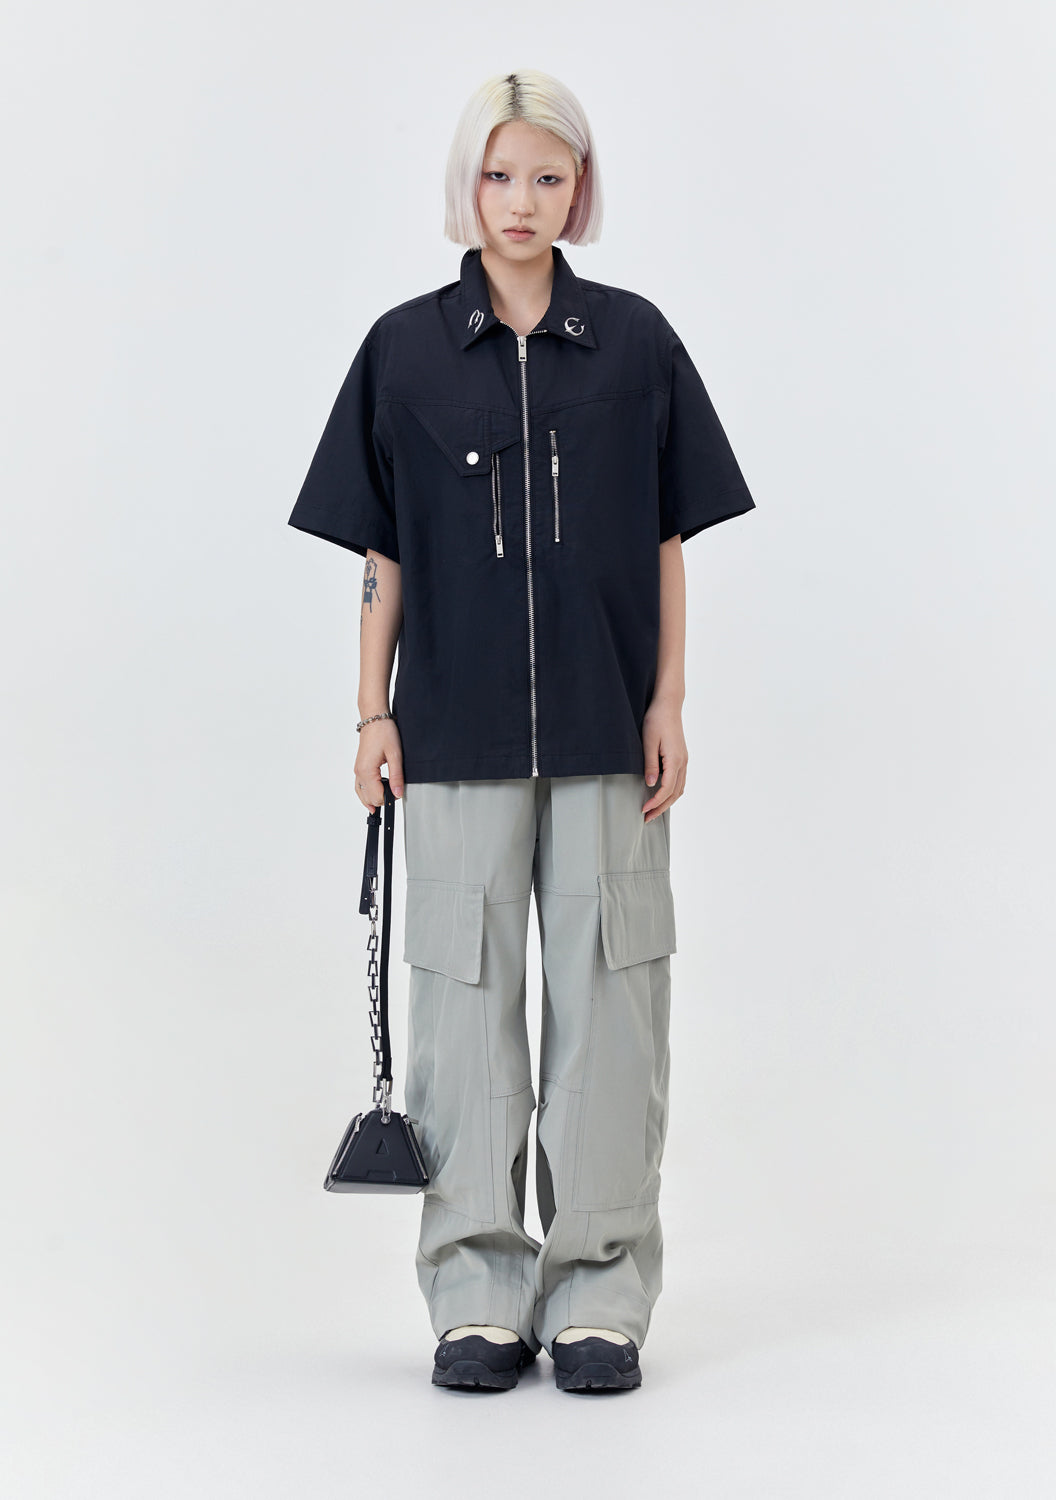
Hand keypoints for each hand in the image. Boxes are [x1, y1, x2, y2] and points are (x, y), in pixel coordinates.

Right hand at [354, 721, 404, 810]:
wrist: (374, 719)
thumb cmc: (384, 732)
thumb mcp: (395, 755)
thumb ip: (396, 776)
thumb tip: (398, 793)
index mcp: (367, 771)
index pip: (376, 797)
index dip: (389, 798)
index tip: (398, 792)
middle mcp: (359, 772)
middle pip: (368, 798)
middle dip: (382, 799)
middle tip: (396, 792)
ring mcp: (357, 770)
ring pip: (361, 794)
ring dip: (373, 799)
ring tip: (385, 800)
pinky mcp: (359, 767)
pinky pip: (359, 786)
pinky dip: (366, 793)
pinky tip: (372, 796)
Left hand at [641, 701, 686, 822]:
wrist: (668, 705)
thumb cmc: (656, 720)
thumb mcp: (648, 742)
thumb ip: (650, 764)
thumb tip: (650, 784)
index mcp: (675, 759)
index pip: (667, 789)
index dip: (655, 802)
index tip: (643, 810)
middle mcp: (683, 762)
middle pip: (675, 793)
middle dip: (661, 808)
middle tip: (647, 818)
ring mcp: (684, 760)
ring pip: (680, 789)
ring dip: (667, 802)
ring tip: (654, 811)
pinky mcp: (681, 757)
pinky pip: (680, 781)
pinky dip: (672, 792)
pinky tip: (662, 796)